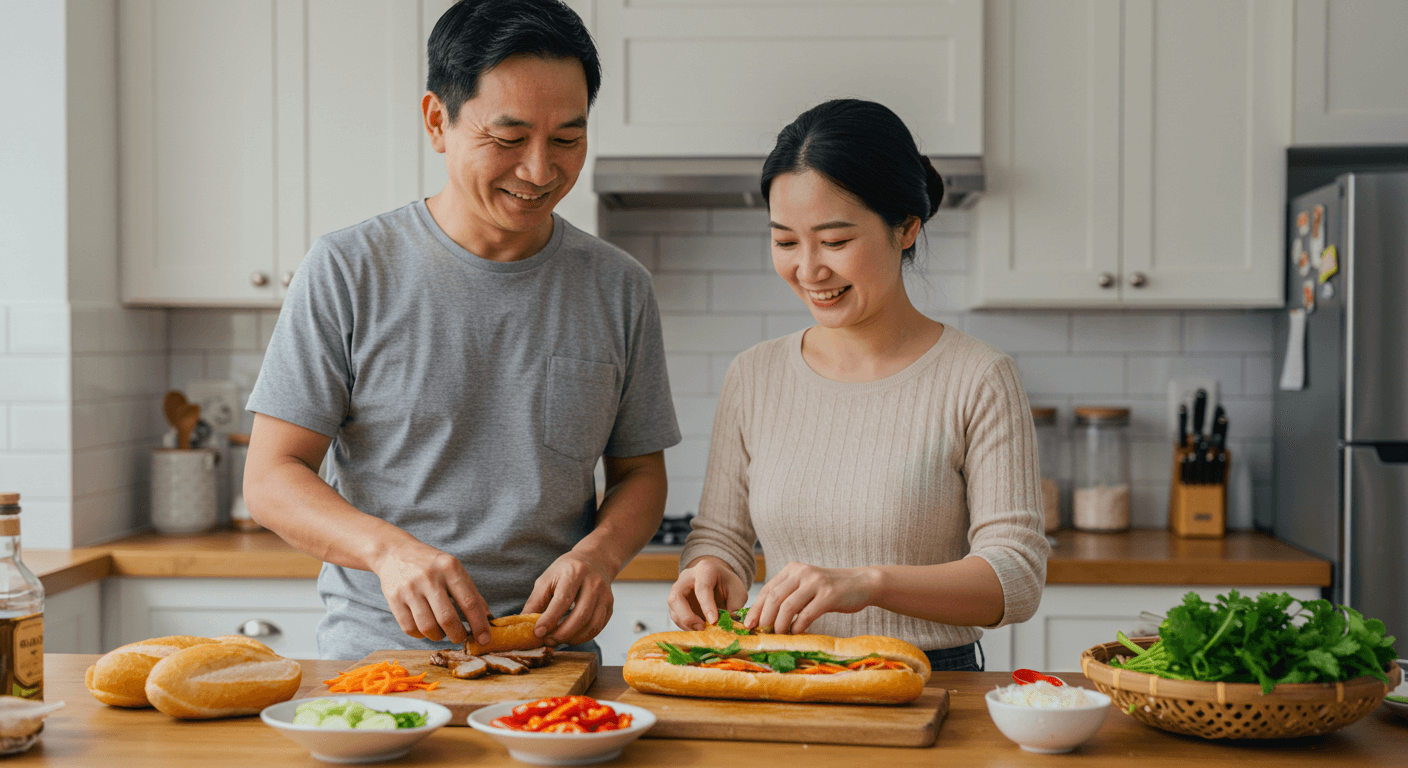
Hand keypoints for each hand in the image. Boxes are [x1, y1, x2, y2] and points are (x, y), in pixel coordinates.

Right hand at [372, 538, 491, 645]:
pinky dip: (421, 635)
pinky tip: (425, 628)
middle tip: (460, 637)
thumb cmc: (430, 564)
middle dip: (458, 635)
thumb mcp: (452, 569)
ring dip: (439, 636)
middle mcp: (429, 577)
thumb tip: (487, 618)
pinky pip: (410, 628)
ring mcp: (410, 588)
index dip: (479, 625)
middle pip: (448, 618)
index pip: (469, 602)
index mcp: (450, 567)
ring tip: (442, 632)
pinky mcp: (394, 599)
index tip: (484, 639)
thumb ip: (470, 592)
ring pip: (428, 627)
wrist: (394, 552)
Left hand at [522, 551, 614, 646]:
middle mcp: (593, 582)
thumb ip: (535, 602)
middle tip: (547, 640)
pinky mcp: (610, 605)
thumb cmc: (566, 571)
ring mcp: (605, 594)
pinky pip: (598, 627)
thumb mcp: (547, 579)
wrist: (594, 560)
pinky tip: (570, 637)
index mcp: (574, 572)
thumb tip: (523, 625)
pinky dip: (583, 637)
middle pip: (581, 615)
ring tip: (557, 640)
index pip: (562, 600)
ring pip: (592, 625)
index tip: (537, 633)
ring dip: (573, 638)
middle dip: (562, 633)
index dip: (549, 619)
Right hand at [667, 556, 747, 630]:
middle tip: (702, 627)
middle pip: (676, 597)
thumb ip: (734, 608)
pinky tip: (699, 627)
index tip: (714, 621)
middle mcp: (687, 577)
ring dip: (686, 623)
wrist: (719, 581)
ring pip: (673, 608)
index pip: (702, 588)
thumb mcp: (738, 593)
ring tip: (703, 629)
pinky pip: (675, 615)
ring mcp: (678, 588)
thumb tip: (728, 625)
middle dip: (687, 616)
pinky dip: (685, 625)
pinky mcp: (676, 601)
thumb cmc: (728, 585)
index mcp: (706, 569)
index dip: (707, 606)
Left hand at [744, 562, 878, 634]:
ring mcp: (816, 582)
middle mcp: (802, 572)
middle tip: (762, 633)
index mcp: (792, 569)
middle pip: (774, 597)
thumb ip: (788, 596)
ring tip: (778, 635)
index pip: (767, 589)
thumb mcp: (806, 586)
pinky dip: (798, 627)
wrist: (861, 583)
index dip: (756, 608)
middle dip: (764, 618)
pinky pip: (807, 614)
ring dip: (779, 625)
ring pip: (788, 606)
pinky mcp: (829, 594)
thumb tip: (763, 618)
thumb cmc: (829, 590)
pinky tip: (796, 633)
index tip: (748, 625)